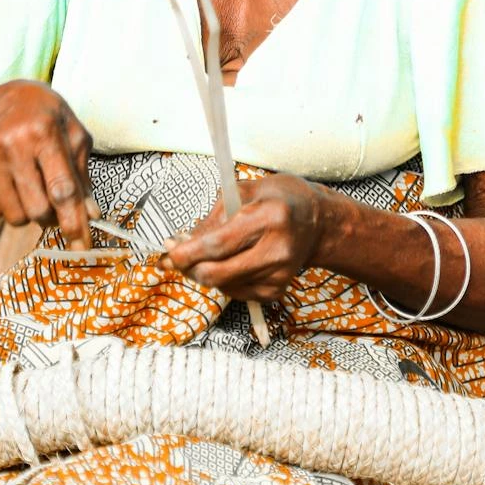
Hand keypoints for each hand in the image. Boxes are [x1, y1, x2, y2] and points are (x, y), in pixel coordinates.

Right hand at [0, 81, 95, 247]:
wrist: (2, 97)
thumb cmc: (46, 115)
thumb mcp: (74, 133)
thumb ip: (83, 174)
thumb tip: (90, 214)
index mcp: (44, 132)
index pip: (62, 189)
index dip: (74, 222)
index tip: (83, 246)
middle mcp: (12, 144)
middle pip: (37, 209)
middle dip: (53, 218)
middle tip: (59, 209)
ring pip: (14, 216)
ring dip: (30, 213)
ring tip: (35, 190)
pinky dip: (8, 206)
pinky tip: (14, 184)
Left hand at [163, 174, 332, 301]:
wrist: (316, 222)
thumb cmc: (277, 199)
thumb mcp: (244, 192)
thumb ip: (211, 218)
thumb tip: (179, 243)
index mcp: (270, 216)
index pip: (220, 244)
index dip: (188, 253)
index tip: (168, 253)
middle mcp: (278, 249)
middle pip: (219, 273)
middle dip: (190, 268)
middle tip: (176, 257)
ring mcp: (280, 274)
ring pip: (224, 286)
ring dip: (205, 274)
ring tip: (206, 255)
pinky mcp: (278, 290)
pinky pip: (236, 293)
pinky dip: (224, 281)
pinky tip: (231, 263)